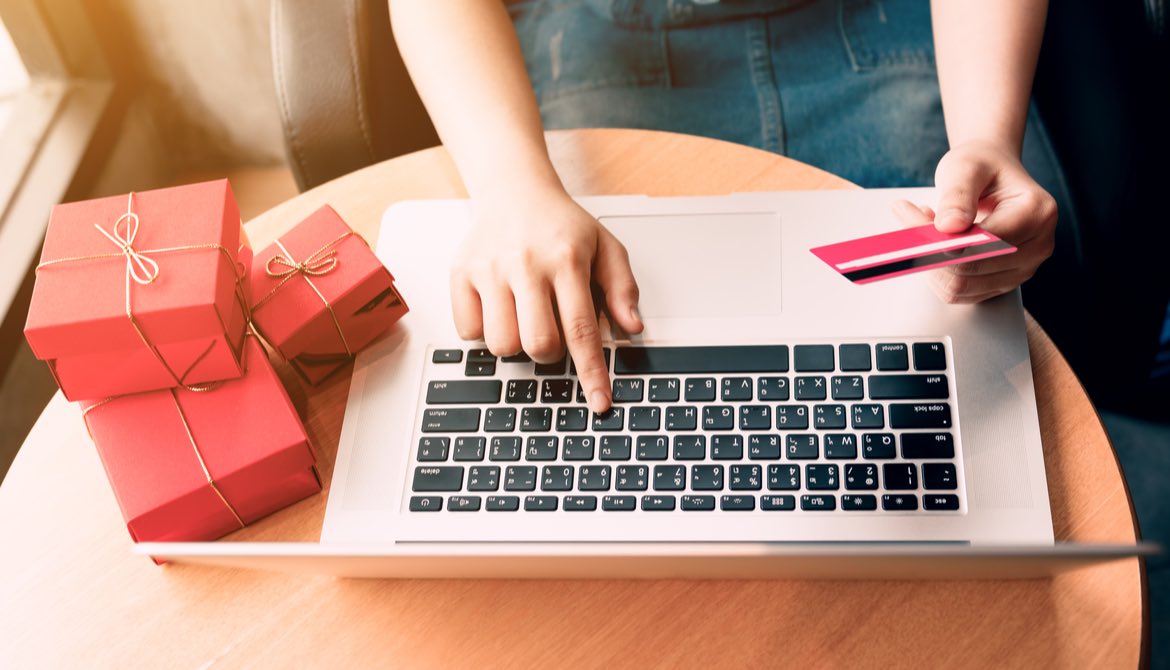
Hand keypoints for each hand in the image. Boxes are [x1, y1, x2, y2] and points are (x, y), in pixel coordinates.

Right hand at [450, 187, 642, 412]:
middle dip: (550, 352)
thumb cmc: (561, 225)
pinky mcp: (460, 274)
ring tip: (524, 315)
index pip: (582, 329)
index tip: (599, 402)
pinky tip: (498, 307)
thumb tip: (632, 327)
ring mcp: (488, 269)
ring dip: (517, 343)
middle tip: (552, 329)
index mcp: (566, 259)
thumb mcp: (605, 247)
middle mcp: (525, 264)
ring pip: (501, 345)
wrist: (515, 191)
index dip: (591, 372)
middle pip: (538, 344)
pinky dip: (485, 332)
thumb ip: (622, 288)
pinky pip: (469, 332)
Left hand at [894, 140, 1056, 303]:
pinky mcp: (1002, 282)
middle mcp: (1037, 247)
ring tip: (925, 225)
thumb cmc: (982, 166)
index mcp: (1036, 214)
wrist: (992, 172)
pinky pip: (958, 292)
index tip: (908, 214)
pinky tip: (935, 243)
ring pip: (959, 287)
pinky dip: (936, 271)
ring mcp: (1022, 269)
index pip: (981, 243)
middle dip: (928, 248)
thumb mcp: (966, 167)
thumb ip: (957, 195)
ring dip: (930, 261)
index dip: (939, 237)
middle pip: (968, 271)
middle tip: (907, 216)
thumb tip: (949, 228)